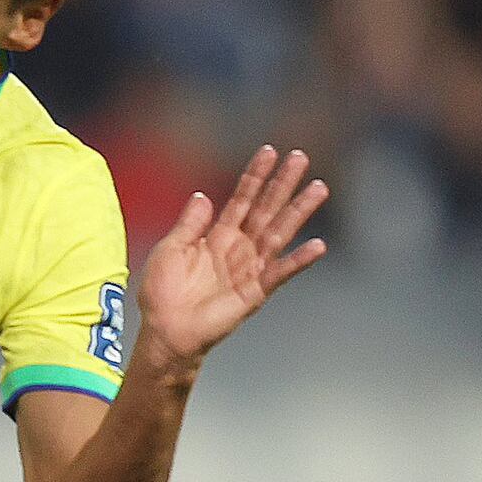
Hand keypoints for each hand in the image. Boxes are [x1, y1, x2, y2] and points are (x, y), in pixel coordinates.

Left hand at [135, 146, 329, 367]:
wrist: (163, 330)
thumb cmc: (163, 292)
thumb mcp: (170, 249)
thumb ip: (189, 224)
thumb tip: (202, 196)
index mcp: (218, 235)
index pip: (242, 199)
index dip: (255, 176)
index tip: (270, 151)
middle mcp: (239, 248)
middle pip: (266, 209)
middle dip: (283, 183)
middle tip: (301, 157)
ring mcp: (250, 269)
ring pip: (279, 233)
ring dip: (299, 211)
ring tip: (318, 188)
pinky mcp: (255, 292)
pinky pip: (279, 273)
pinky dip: (298, 261)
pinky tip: (317, 246)